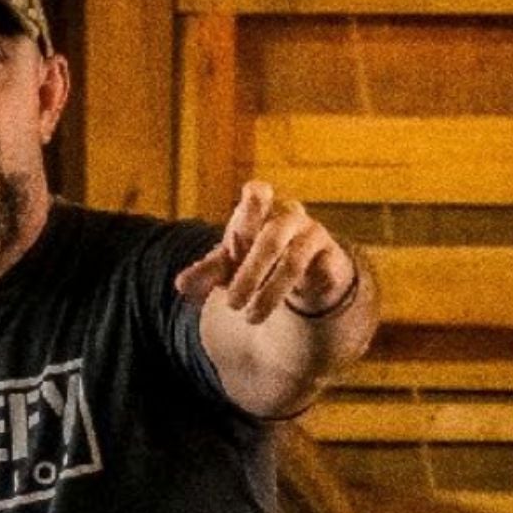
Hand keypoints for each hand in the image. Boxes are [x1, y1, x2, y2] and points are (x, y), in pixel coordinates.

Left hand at [175, 180, 354, 324]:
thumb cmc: (258, 260)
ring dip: (269, 294)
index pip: (258, 193)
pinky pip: (317, 275)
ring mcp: (314, 236)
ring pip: (292, 262)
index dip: (251, 207)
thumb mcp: (228, 266)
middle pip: (271, 238)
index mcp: (262, 210)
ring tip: (250, 318)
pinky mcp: (332, 260)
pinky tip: (285, 308)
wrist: (304, 274)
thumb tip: (180, 285)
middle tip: (231, 305)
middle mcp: (290, 217)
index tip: (245, 221)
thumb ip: (205, 272)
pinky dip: (297, 293)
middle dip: (249, 274)